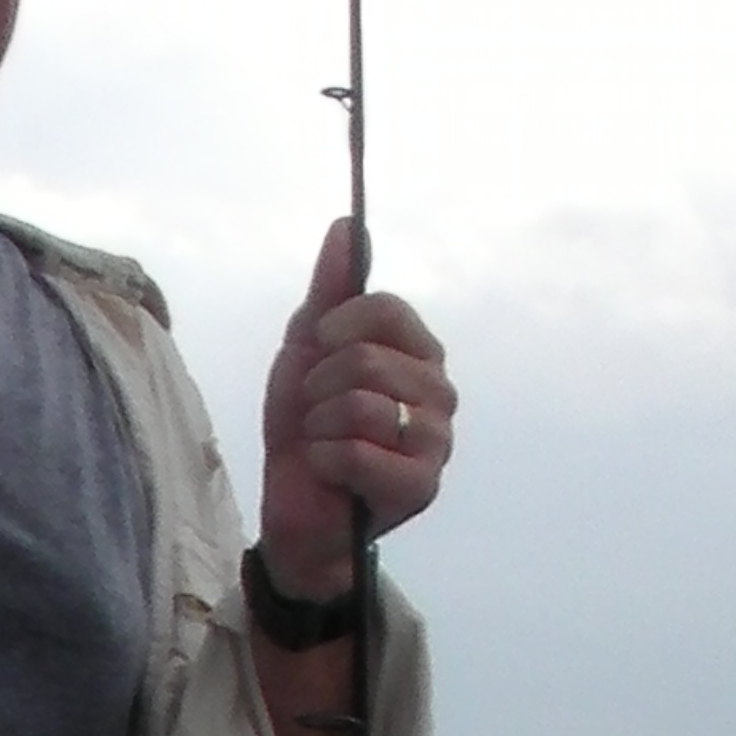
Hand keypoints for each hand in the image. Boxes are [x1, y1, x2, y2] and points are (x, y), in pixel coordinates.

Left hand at [256, 217, 452, 597]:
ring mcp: (436, 440)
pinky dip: (327, 461)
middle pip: (365, 357)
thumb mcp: (305, 353)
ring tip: (325, 444)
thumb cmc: (307, 431)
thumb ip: (329, 292)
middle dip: (318, 388)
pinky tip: (332, 474)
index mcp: (419, 353)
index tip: (318, 349)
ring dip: (320, 427)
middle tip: (319, 415)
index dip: (337, 326)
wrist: (296, 510)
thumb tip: (346, 224)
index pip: (385, 309)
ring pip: (360, 404)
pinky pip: (359, 452)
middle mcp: (439, 391)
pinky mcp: (422, 485)